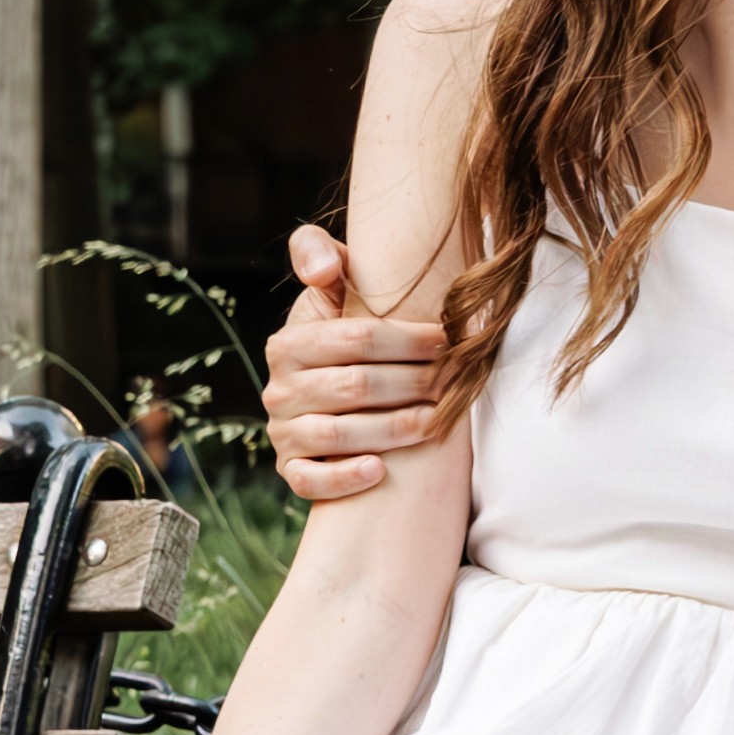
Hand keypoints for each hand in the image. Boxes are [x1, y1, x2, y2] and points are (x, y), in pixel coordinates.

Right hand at [260, 225, 459, 502]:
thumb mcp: (329, 287)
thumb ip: (318, 253)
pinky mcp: (289, 468)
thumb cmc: (341, 330)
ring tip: (435, 422)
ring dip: (393, 430)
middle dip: (412, 383)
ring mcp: (282, 431)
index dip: (408, 340)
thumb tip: (323, 270)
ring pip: (337, 435)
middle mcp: (278, 388)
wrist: (327, 385)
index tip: (449, 341)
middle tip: (455, 382)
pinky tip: (380, 471)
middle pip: (355, 387)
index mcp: (288, 343)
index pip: (356, 339)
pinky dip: (344, 477)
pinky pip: (309, 480)